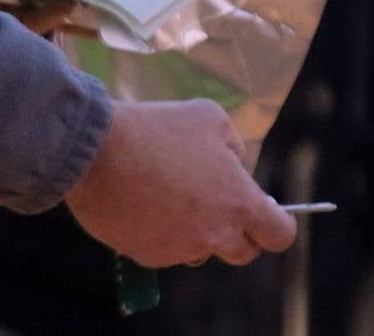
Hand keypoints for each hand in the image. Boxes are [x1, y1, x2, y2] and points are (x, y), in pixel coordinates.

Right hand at [65, 100, 296, 267]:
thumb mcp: (207, 116)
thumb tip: (233, 162)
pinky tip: (139, 201)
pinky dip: (157, 231)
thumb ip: (232, 143)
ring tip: (165, 193)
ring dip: (193, 230)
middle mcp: (215, 235)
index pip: (279, 234)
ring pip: (199, 249)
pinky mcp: (147, 256)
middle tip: (210, 199)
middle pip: (243, 251)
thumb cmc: (155, 129)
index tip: (262, 208)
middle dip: (235, 230)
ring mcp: (180, 250)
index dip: (275, 222)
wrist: (94, 151)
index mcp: (238, 203)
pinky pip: (163, 250)